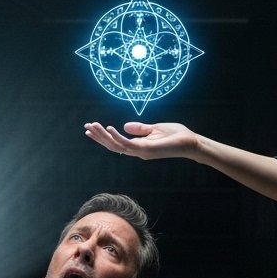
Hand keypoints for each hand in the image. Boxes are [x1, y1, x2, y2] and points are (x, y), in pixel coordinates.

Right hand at [84, 122, 198, 160]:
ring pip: (117, 145)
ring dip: (103, 136)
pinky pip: (128, 144)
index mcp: (139, 146)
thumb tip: (125, 125)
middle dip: (99, 137)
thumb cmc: (176, 136)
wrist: (190, 142)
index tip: (91, 128)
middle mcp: (137, 151)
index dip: (103, 136)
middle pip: (113, 145)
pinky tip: (109, 128)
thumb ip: (140, 128)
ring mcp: (141, 152)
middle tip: (86, 127)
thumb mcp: (155, 128)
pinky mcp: (147, 150)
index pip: (117, 142)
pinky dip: (117, 136)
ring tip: (92, 126)